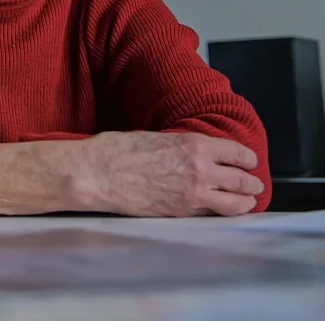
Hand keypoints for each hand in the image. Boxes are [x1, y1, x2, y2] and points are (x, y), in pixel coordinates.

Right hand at [81, 131, 263, 216]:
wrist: (99, 174)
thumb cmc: (119, 151)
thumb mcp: (158, 138)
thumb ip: (183, 147)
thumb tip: (195, 155)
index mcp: (195, 145)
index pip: (238, 153)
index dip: (247, 159)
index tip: (248, 162)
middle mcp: (202, 170)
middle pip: (244, 180)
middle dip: (251, 183)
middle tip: (253, 185)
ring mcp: (195, 195)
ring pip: (237, 203)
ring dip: (245, 201)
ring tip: (246, 201)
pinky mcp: (183, 213)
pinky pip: (215, 215)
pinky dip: (223, 213)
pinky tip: (222, 211)